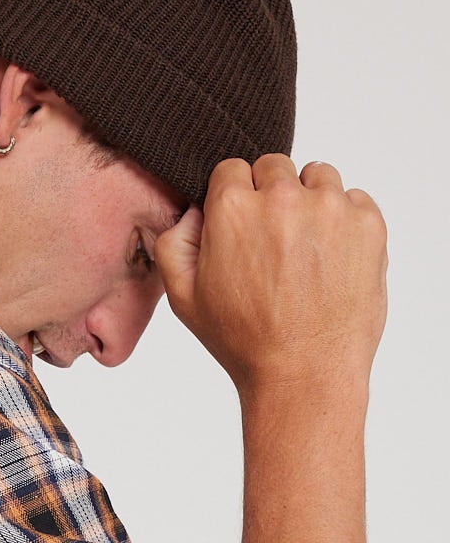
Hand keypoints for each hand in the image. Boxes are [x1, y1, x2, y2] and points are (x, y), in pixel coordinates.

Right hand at [154, 154, 387, 397]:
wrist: (304, 375)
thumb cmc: (244, 342)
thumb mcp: (183, 299)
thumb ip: (173, 243)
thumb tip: (194, 211)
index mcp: (233, 209)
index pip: (232, 170)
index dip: (233, 199)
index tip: (241, 227)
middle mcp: (283, 197)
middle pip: (275, 167)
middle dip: (271, 196)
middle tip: (273, 243)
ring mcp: (330, 207)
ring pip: (318, 177)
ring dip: (310, 202)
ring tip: (304, 251)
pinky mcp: (367, 222)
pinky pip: (354, 200)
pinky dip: (344, 222)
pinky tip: (330, 261)